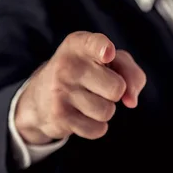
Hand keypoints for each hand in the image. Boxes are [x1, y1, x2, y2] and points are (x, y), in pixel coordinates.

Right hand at [14, 31, 146, 144]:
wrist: (41, 97)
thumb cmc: (88, 73)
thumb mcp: (109, 62)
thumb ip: (131, 73)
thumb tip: (132, 101)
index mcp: (79, 44)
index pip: (95, 44)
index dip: (104, 48)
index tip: (107, 53)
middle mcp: (67, 65)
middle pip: (117, 88)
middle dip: (115, 92)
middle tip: (99, 85)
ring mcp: (60, 91)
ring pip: (107, 111)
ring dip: (105, 109)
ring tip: (87, 99)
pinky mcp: (59, 117)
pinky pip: (98, 129)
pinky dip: (96, 126)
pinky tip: (80, 114)